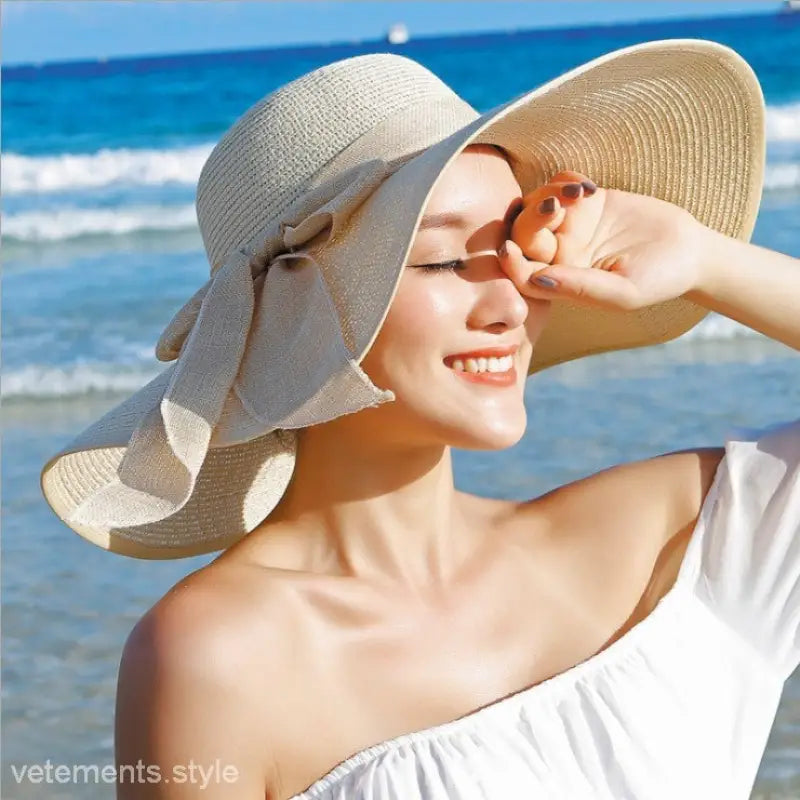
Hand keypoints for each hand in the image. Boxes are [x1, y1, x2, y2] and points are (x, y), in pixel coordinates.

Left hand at [499, 170, 712, 310]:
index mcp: (561, 281)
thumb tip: (536, 279)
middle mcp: (559, 254)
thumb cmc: (658, 281)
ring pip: (537, 205)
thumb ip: (580, 288)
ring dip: (548, 194)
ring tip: (579, 192)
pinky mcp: (587, 200)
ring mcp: (572, 225)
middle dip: (530, 221)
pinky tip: (588, 186)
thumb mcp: (622, 293)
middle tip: (555, 207)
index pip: (523, 274)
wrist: (690, 251)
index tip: (508, 249)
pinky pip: (560, 184)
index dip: (511, 264)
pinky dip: (564, 180)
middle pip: (524, 236)